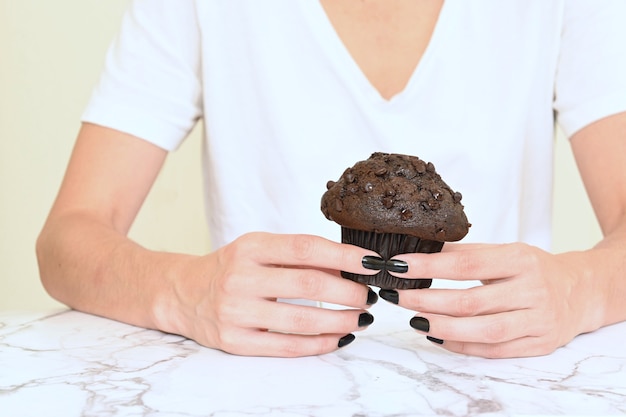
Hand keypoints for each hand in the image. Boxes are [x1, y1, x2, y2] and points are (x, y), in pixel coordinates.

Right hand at [160, 232, 378, 356]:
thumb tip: (349, 268)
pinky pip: (287, 346)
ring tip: (360, 318)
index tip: (372, 263)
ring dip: (341, 321)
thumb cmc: (231, 267)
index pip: (306, 248)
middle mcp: (240, 277)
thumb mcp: (259, 249)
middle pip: (310, 285)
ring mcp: (236, 312)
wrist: (184, 293)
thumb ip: (299, 257)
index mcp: (250, 247)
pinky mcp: (235, 341)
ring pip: (302, 321)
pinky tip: (339, 337)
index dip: (344, 256)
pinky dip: (320, 344)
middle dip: (350, 292)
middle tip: (369, 295)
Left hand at [378, 242, 598, 357]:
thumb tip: (421, 251)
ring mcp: (537, 320)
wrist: (579, 292)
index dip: (429, 266)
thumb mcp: (506, 251)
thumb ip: (467, 253)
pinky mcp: (538, 345)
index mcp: (521, 259)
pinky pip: (493, 350)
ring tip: (414, 319)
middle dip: (427, 300)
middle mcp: (532, 290)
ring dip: (441, 326)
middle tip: (398, 296)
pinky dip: (461, 345)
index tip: (399, 266)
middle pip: (470, 301)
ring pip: (482, 330)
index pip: (467, 263)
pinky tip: (438, 335)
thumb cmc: (534, 269)